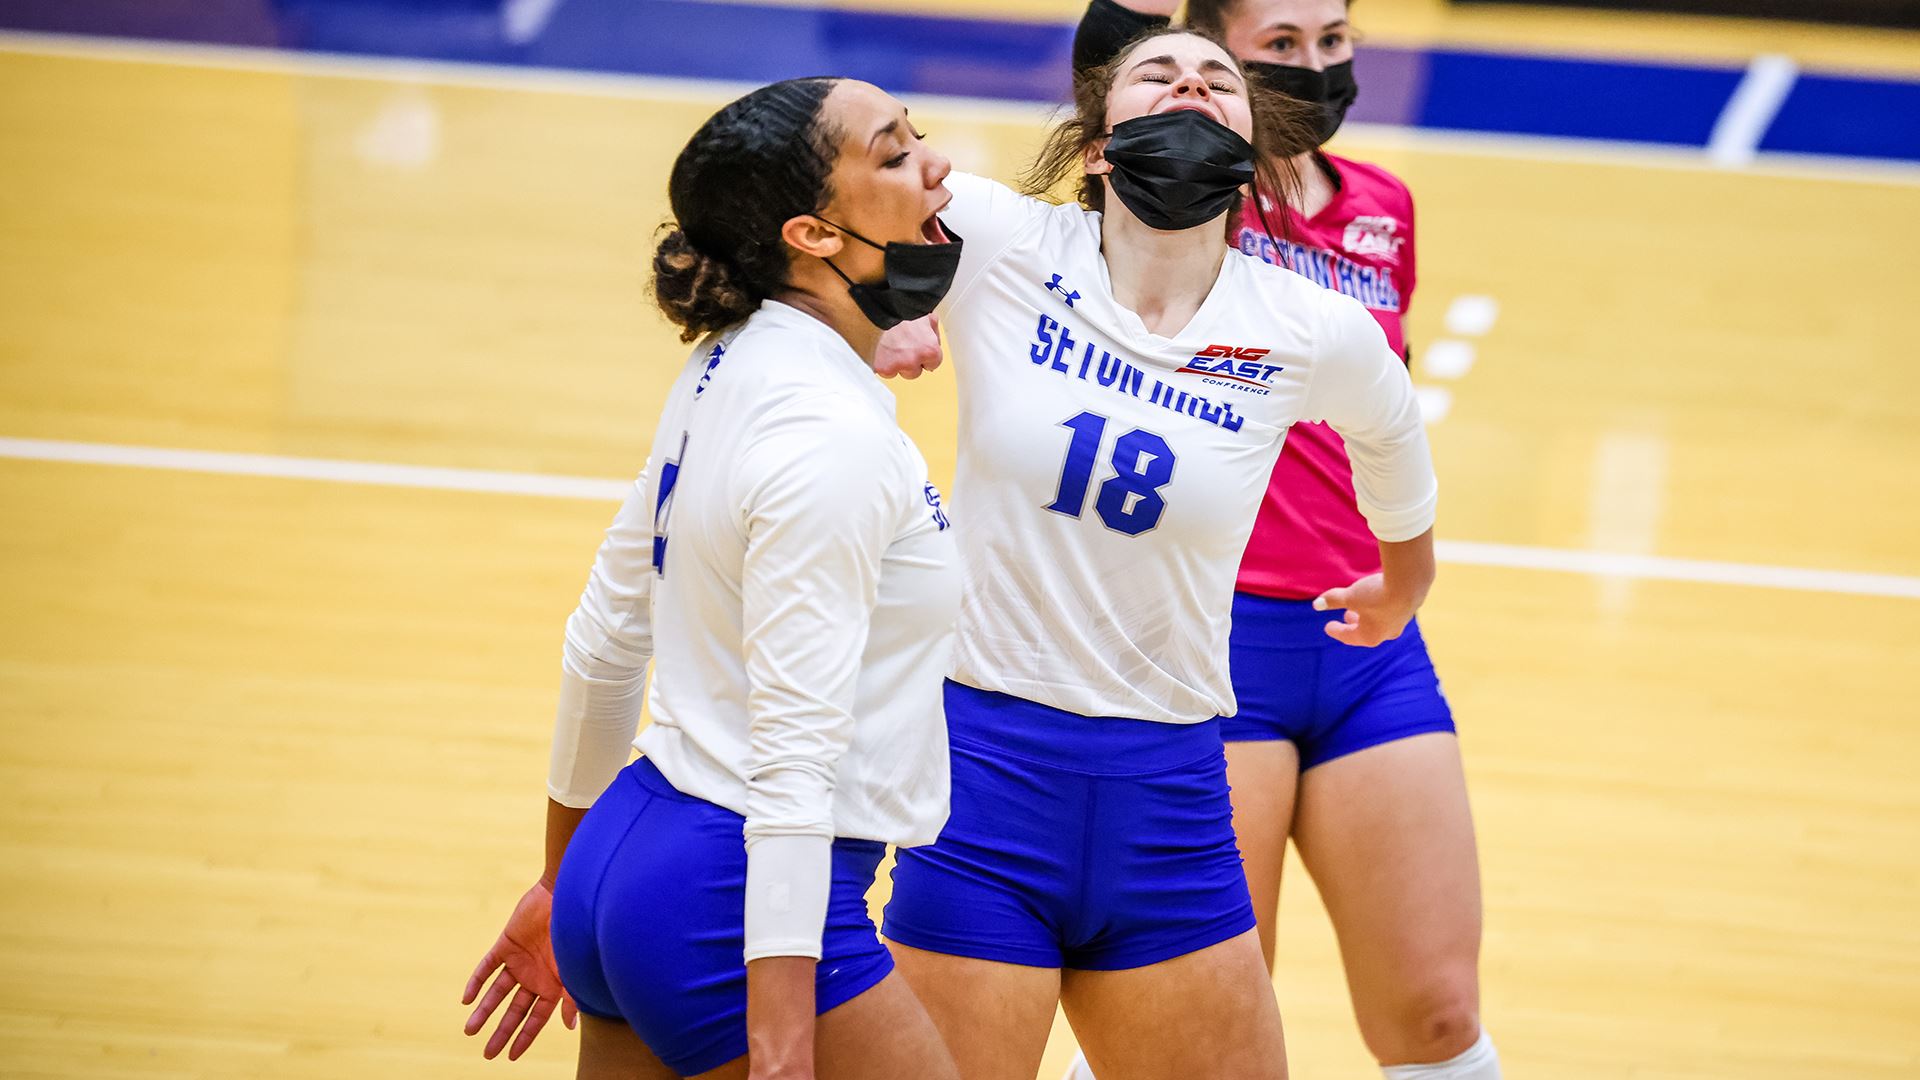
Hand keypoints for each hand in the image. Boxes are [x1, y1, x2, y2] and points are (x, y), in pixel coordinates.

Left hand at [463, 879, 578, 1059]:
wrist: (567, 896)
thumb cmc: (577, 934)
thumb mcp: (575, 970)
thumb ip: (571, 997)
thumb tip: (569, 1026)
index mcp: (552, 985)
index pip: (535, 1019)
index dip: (524, 1037)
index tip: (510, 1056)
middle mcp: (534, 977)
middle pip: (514, 1011)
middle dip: (501, 1032)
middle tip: (487, 1053)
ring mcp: (519, 961)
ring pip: (497, 993)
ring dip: (484, 1011)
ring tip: (470, 1030)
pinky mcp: (506, 945)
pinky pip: (487, 967)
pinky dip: (476, 982)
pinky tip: (467, 999)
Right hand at [872, 314, 943, 379]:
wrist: (880, 304)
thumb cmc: (902, 307)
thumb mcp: (927, 315)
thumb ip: (933, 332)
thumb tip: (934, 342)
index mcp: (930, 350)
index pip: (932, 365)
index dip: (923, 354)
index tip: (916, 346)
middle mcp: (914, 361)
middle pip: (913, 372)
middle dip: (908, 360)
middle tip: (899, 342)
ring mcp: (896, 365)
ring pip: (896, 372)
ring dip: (893, 362)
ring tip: (888, 342)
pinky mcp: (880, 367)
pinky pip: (881, 371)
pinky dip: (879, 361)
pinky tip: (878, 346)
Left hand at [1314, 573, 1419, 647]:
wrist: (1409, 583)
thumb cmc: (1375, 594)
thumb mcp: (1350, 596)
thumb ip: (1333, 600)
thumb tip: (1316, 604)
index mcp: (1369, 636)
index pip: (1348, 636)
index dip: (1336, 630)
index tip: (1328, 627)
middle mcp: (1386, 634)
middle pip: (1367, 632)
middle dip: (1355, 624)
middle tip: (1347, 616)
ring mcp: (1401, 623)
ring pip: (1381, 622)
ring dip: (1370, 616)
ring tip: (1364, 606)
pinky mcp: (1410, 609)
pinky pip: (1391, 611)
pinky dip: (1382, 607)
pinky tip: (1382, 597)